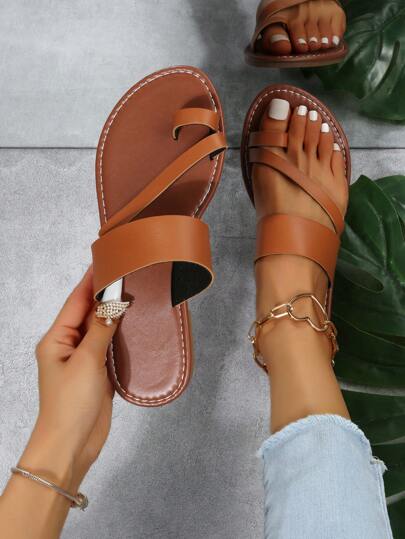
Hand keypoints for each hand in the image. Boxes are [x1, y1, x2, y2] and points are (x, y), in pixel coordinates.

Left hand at [22, 267, 118, 488]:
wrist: (72, 444)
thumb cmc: (70, 404)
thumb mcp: (86, 362)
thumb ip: (101, 331)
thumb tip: (114, 305)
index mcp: (56, 339)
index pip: (75, 302)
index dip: (90, 281)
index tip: (105, 262)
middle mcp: (68, 345)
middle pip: (88, 313)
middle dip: (105, 295)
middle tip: (127, 275)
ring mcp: (84, 359)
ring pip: (100, 329)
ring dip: (114, 314)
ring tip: (133, 294)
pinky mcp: (98, 372)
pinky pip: (109, 346)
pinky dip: (120, 334)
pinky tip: (133, 325)